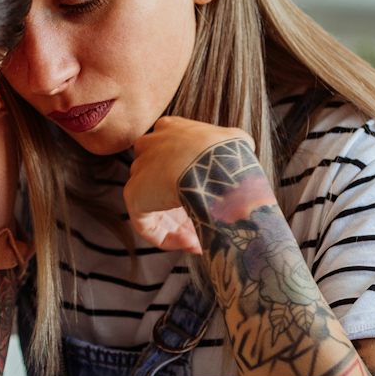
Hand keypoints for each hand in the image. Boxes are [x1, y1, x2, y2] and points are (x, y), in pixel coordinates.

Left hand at [124, 117, 252, 254]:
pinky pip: (147, 223)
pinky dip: (166, 238)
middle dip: (183, 209)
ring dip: (178, 227)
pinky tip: (192, 245)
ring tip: (200, 243)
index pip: (174, 158)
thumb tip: (241, 149)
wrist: (212, 164)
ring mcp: (139, 171)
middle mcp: (150, 147)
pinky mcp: (134, 195)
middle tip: (203, 228)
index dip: (192, 182)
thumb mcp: (235, 139)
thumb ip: (231, 143)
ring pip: (156, 206)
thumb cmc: (226, 152)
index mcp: (170, 130)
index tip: (209, 201)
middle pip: (163, 183)